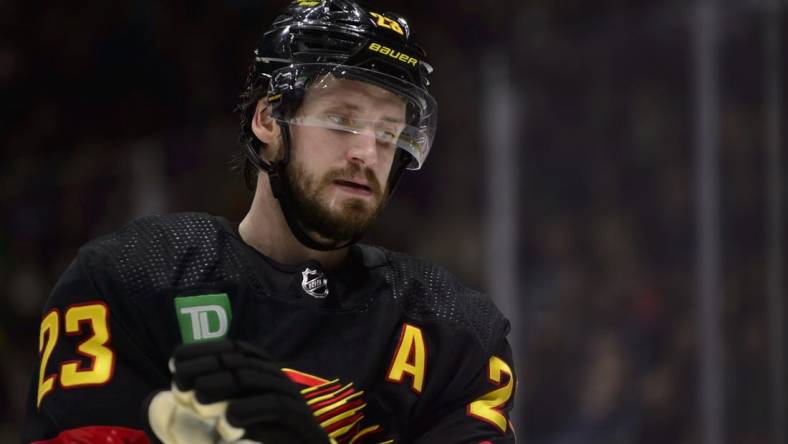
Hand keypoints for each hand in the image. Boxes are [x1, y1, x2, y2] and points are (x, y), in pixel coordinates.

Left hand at [145, 340, 330, 443]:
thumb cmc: (250, 443)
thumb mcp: (216, 427)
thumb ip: (191, 415)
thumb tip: (157, 400)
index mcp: (261, 372)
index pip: (233, 349)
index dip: (204, 350)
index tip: (174, 359)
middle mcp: (278, 380)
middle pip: (243, 363)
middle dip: (208, 368)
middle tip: (179, 382)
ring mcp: (292, 399)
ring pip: (258, 382)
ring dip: (226, 387)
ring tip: (197, 398)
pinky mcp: (302, 423)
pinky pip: (277, 408)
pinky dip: (252, 410)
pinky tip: (228, 421)